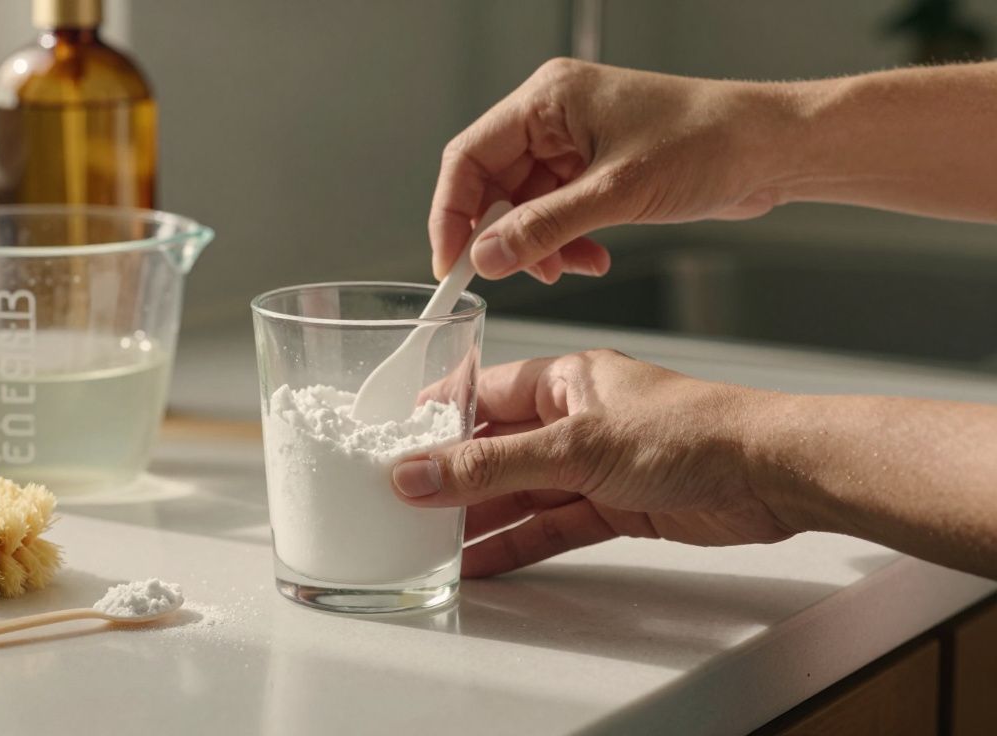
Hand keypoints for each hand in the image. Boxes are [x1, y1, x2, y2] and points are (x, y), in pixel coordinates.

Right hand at [391, 350, 793, 576]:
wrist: (770, 473)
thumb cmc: (693, 429)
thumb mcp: (576, 446)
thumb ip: (493, 465)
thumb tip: (421, 471)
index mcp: (567, 379)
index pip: (484, 394)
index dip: (437, 419)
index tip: (393, 444)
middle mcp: (577, 419)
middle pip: (498, 449)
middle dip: (452, 478)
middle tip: (402, 504)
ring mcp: (595, 464)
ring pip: (521, 492)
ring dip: (480, 517)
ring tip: (428, 542)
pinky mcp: (615, 505)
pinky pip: (551, 525)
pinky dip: (518, 542)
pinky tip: (481, 560)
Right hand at [431, 59, 785, 282]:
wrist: (771, 148)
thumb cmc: (708, 141)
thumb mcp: (615, 194)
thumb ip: (543, 228)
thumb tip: (486, 257)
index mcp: (547, 99)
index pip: (468, 157)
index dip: (452, 214)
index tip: (451, 262)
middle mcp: (553, 117)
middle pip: (494, 185)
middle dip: (505, 236)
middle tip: (514, 275)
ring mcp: (574, 143)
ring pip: (525, 206)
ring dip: (539, 246)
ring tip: (568, 269)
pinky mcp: (595, 169)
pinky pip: (556, 213)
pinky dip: (565, 243)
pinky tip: (591, 259)